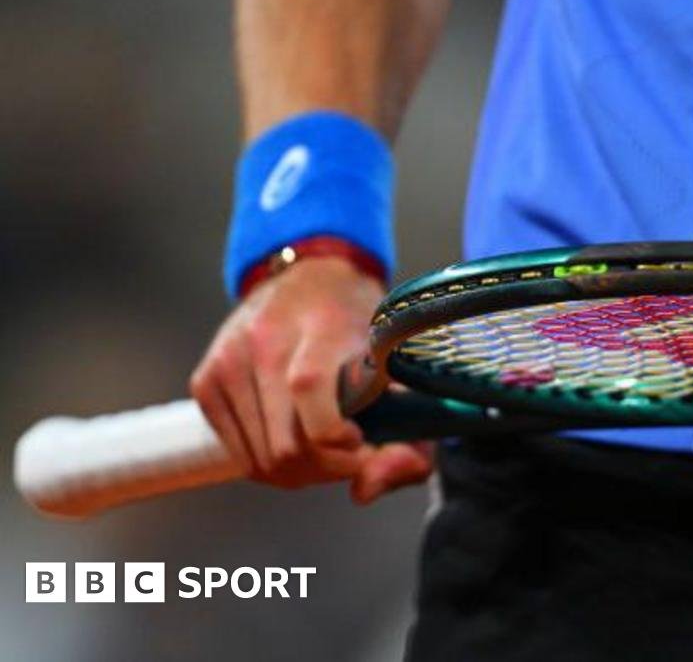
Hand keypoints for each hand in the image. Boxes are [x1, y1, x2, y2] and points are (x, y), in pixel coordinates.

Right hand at [190, 257, 431, 503]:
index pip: (310, 390)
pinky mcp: (206, 380)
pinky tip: (297, 441)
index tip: (361, 440)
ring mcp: (228, 360)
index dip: (337, 437)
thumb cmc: (366, 330)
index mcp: (321, 326)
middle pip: (287, 445)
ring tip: (327, 450)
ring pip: (261, 460)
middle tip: (351, 456)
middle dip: (328, 468)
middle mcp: (265, 339)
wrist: (311, 275)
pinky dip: (271, 464)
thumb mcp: (407, 374)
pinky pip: (240, 455)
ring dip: (301, 472)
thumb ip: (409, 440)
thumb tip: (363, 493)